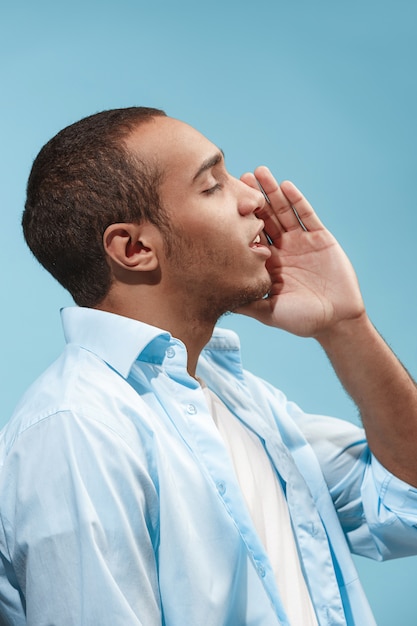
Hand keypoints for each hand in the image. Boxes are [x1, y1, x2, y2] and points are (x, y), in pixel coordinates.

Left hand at [238, 166, 364, 337]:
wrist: (337, 320)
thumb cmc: (302, 320)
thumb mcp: (269, 312)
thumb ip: (247, 302)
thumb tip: (218, 299)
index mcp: (267, 263)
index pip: (249, 236)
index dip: (238, 220)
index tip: (223, 203)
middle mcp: (281, 249)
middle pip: (264, 218)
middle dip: (252, 199)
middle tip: (238, 178)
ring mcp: (300, 241)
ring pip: (283, 211)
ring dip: (272, 192)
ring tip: (260, 172)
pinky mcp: (320, 238)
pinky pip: (307, 216)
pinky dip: (298, 201)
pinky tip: (286, 186)